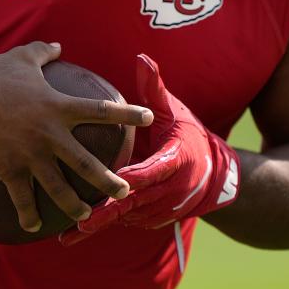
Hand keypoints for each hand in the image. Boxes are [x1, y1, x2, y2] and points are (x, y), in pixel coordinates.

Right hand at [0, 42, 153, 232]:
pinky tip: (35, 225)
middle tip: (125, 191)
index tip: (147, 117)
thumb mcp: (21, 58)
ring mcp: (29, 155)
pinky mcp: (9, 169)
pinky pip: (22, 198)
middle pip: (87, 162)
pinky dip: (29, 214)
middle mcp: (49, 134)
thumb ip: (43, 52)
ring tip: (87, 214)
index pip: (100, 110)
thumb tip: (57, 46)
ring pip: (59, 187)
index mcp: (57, 107)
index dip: (127, 113)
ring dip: (75, 204)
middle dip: (108, 180)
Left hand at [61, 54, 239, 244]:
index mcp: (176, 160)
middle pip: (137, 202)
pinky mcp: (158, 219)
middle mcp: (172, 189)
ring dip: (104, 222)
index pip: (153, 170)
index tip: (115, 181)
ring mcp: (165, 208)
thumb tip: (142, 58)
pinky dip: (111, 224)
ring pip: (131, 216)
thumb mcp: (175, 111)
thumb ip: (155, 89)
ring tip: (71, 230)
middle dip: (109, 214)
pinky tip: (81, 231)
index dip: (135, 177)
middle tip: (81, 222)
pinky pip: (132, 222)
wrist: (218, 175)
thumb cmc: (189, 135)